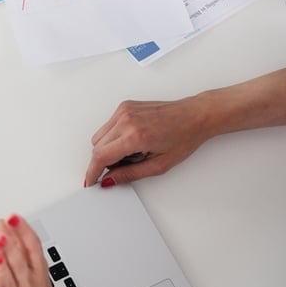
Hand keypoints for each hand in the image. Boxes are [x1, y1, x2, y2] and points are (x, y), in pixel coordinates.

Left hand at [0, 215, 84, 286]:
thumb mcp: (30, 264)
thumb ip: (10, 242)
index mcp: (35, 267)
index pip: (31, 245)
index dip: (22, 229)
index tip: (12, 217)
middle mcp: (27, 282)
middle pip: (18, 262)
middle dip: (9, 246)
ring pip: (7, 284)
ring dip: (1, 270)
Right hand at [84, 97, 212, 186]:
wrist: (195, 116)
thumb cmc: (184, 137)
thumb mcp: (159, 165)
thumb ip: (130, 174)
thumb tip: (110, 180)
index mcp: (135, 136)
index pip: (100, 156)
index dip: (92, 171)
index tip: (90, 181)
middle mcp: (125, 120)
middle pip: (96, 146)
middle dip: (104, 161)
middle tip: (123, 166)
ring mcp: (123, 111)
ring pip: (99, 136)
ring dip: (108, 148)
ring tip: (131, 151)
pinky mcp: (124, 106)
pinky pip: (107, 126)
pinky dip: (113, 136)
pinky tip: (132, 139)